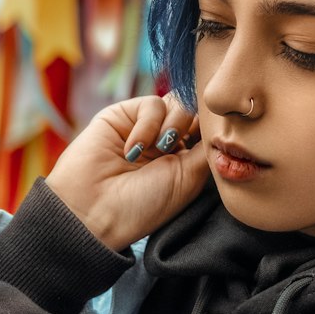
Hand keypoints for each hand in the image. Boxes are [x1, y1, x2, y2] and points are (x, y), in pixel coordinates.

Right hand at [46, 94, 208, 250]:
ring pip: (179, 103)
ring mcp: (146, 127)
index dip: (213, 130)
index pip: (208, 130)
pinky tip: (134, 149)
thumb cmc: (143, 204)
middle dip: (196, 125)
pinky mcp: (124, 114)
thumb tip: (220, 120)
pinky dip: (149, 125)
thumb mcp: (189, 178)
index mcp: (184, 160)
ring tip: (159, 150)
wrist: (94, 210)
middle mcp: (167, 142)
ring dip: (174, 125)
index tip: (211, 143)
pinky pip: (152, 104)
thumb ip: (206, 146)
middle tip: (181, 147)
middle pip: (196, 111)